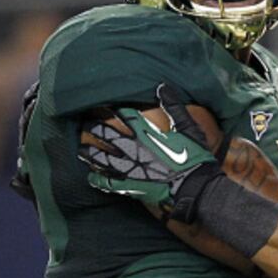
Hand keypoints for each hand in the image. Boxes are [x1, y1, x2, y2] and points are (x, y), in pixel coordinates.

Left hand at [79, 84, 222, 222]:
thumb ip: (174, 107)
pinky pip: (108, 182)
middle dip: (95, 127)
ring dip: (91, 153)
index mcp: (148, 133)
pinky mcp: (131, 187)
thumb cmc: (195, 159)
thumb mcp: (189, 128)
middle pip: (108, 134)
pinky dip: (98, 179)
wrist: (195, 190)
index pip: (125, 115)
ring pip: (103, 158)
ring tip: (81, 149)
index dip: (112, 108)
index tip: (102, 103)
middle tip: (85, 122)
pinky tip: (91, 176)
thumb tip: (163, 87)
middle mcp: (134, 149)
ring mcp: (130, 169)